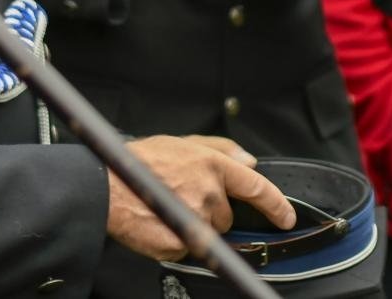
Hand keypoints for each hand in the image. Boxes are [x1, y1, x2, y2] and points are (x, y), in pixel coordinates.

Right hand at [105, 134, 293, 261]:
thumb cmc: (139, 161)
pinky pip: (187, 248)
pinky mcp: (179, 243)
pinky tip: (159, 223)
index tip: (286, 217)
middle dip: (211, 211)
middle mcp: (208, 192)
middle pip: (226, 216)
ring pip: (208, 233)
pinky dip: (176, 240)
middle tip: (182, 197)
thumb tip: (249, 161)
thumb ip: (221, 149)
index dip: (276, 205)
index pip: (256, 188)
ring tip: (167, 208)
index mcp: (213, 166)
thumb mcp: (183, 143)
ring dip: (194, 226)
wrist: (105, 185)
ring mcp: (194, 220)